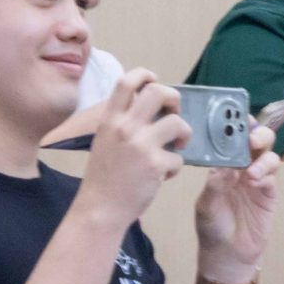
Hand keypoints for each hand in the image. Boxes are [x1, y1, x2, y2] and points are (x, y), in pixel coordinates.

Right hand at [79, 69, 191, 226]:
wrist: (100, 208)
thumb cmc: (104, 177)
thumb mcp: (105, 140)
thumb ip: (122, 123)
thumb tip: (150, 109)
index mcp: (110, 120)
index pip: (126, 82)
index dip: (144, 75)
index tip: (154, 79)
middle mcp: (124, 127)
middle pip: (158, 92)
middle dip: (174, 99)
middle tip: (174, 113)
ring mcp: (140, 145)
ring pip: (177, 123)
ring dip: (184, 134)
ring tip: (177, 147)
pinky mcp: (155, 164)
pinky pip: (178, 158)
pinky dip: (175, 167)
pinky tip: (163, 175)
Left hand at [194, 118, 280, 282]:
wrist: (228, 255)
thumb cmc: (211, 227)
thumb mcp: (206, 204)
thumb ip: (216, 183)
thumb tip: (230, 165)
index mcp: (221, 166)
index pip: (229, 139)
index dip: (233, 126)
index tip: (234, 116)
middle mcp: (240, 167)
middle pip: (254, 140)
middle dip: (255, 133)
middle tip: (251, 138)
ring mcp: (257, 178)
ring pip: (267, 154)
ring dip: (262, 155)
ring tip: (251, 170)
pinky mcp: (270, 192)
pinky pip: (273, 174)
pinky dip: (266, 172)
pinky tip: (255, 180)